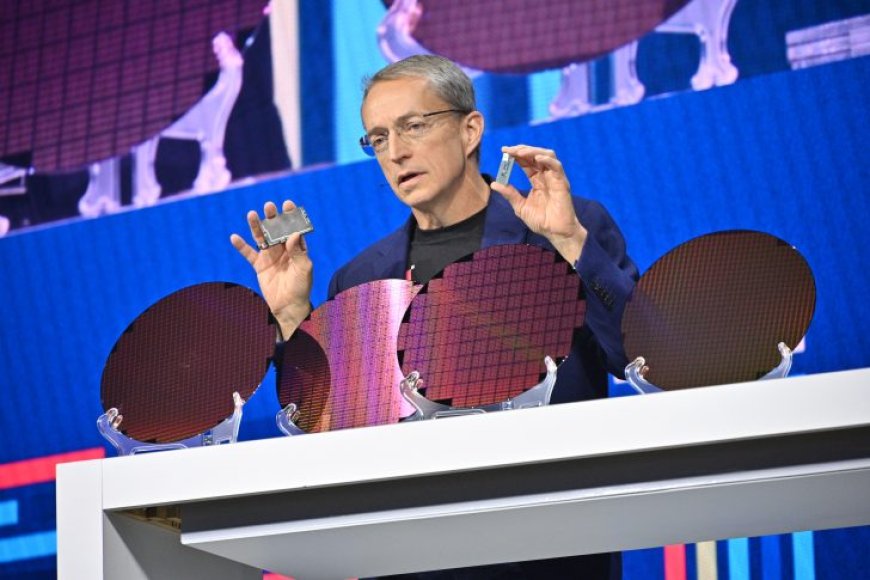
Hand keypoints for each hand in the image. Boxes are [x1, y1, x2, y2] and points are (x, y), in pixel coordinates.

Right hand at [230, 200, 312, 338]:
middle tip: (269, 206)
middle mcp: (283, 250)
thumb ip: (299, 252)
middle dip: (273, 218)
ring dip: (256, 227)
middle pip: (276, 230)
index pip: (294, 228)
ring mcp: (270, 256)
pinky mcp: (259, 266)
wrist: (289, 307)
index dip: (291, 216)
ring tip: (252, 214)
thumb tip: (294, 234)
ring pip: (262, 238)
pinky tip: (235, 237)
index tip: (287, 204)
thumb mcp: (304, 269)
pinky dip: (241, 246)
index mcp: (297, 248)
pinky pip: (249, 254)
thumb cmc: (301, 288)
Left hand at [490, 145, 587, 263]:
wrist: (555, 232)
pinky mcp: (562, 183)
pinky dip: (547, 159)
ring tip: (519, 152)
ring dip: (533, 151)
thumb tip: (494, 183)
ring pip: (547, 155)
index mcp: (537, 180)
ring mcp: (554, 178)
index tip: (503, 150)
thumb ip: (509, 193)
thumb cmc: (541, 221)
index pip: (526, 162)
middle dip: (521, 150)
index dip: (515, 155)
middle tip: (508, 150)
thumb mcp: (520, 206)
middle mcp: (546, 176)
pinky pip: (556, 166)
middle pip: (535, 155)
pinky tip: (536, 157)